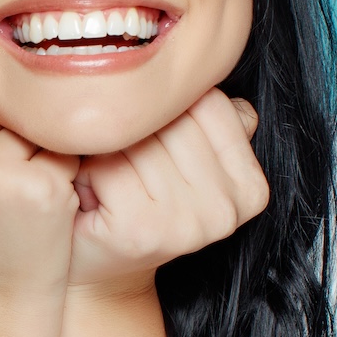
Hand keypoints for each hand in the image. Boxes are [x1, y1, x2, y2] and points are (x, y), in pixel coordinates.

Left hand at [67, 88, 268, 299]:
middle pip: (171, 120)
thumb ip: (203, 118)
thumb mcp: (178, 159)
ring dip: (105, 148)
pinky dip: (85, 170)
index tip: (146, 141)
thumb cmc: (129, 204)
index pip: (207, 103)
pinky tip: (86, 191)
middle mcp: (230, 209)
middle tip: (113, 159)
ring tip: (100, 175)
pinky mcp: (145, 230)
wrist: (94, 271)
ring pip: (138, 139)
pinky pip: (108, 164)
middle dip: (131, 129)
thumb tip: (211, 66)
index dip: (161, 111)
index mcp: (251, 187)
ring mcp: (191, 223)